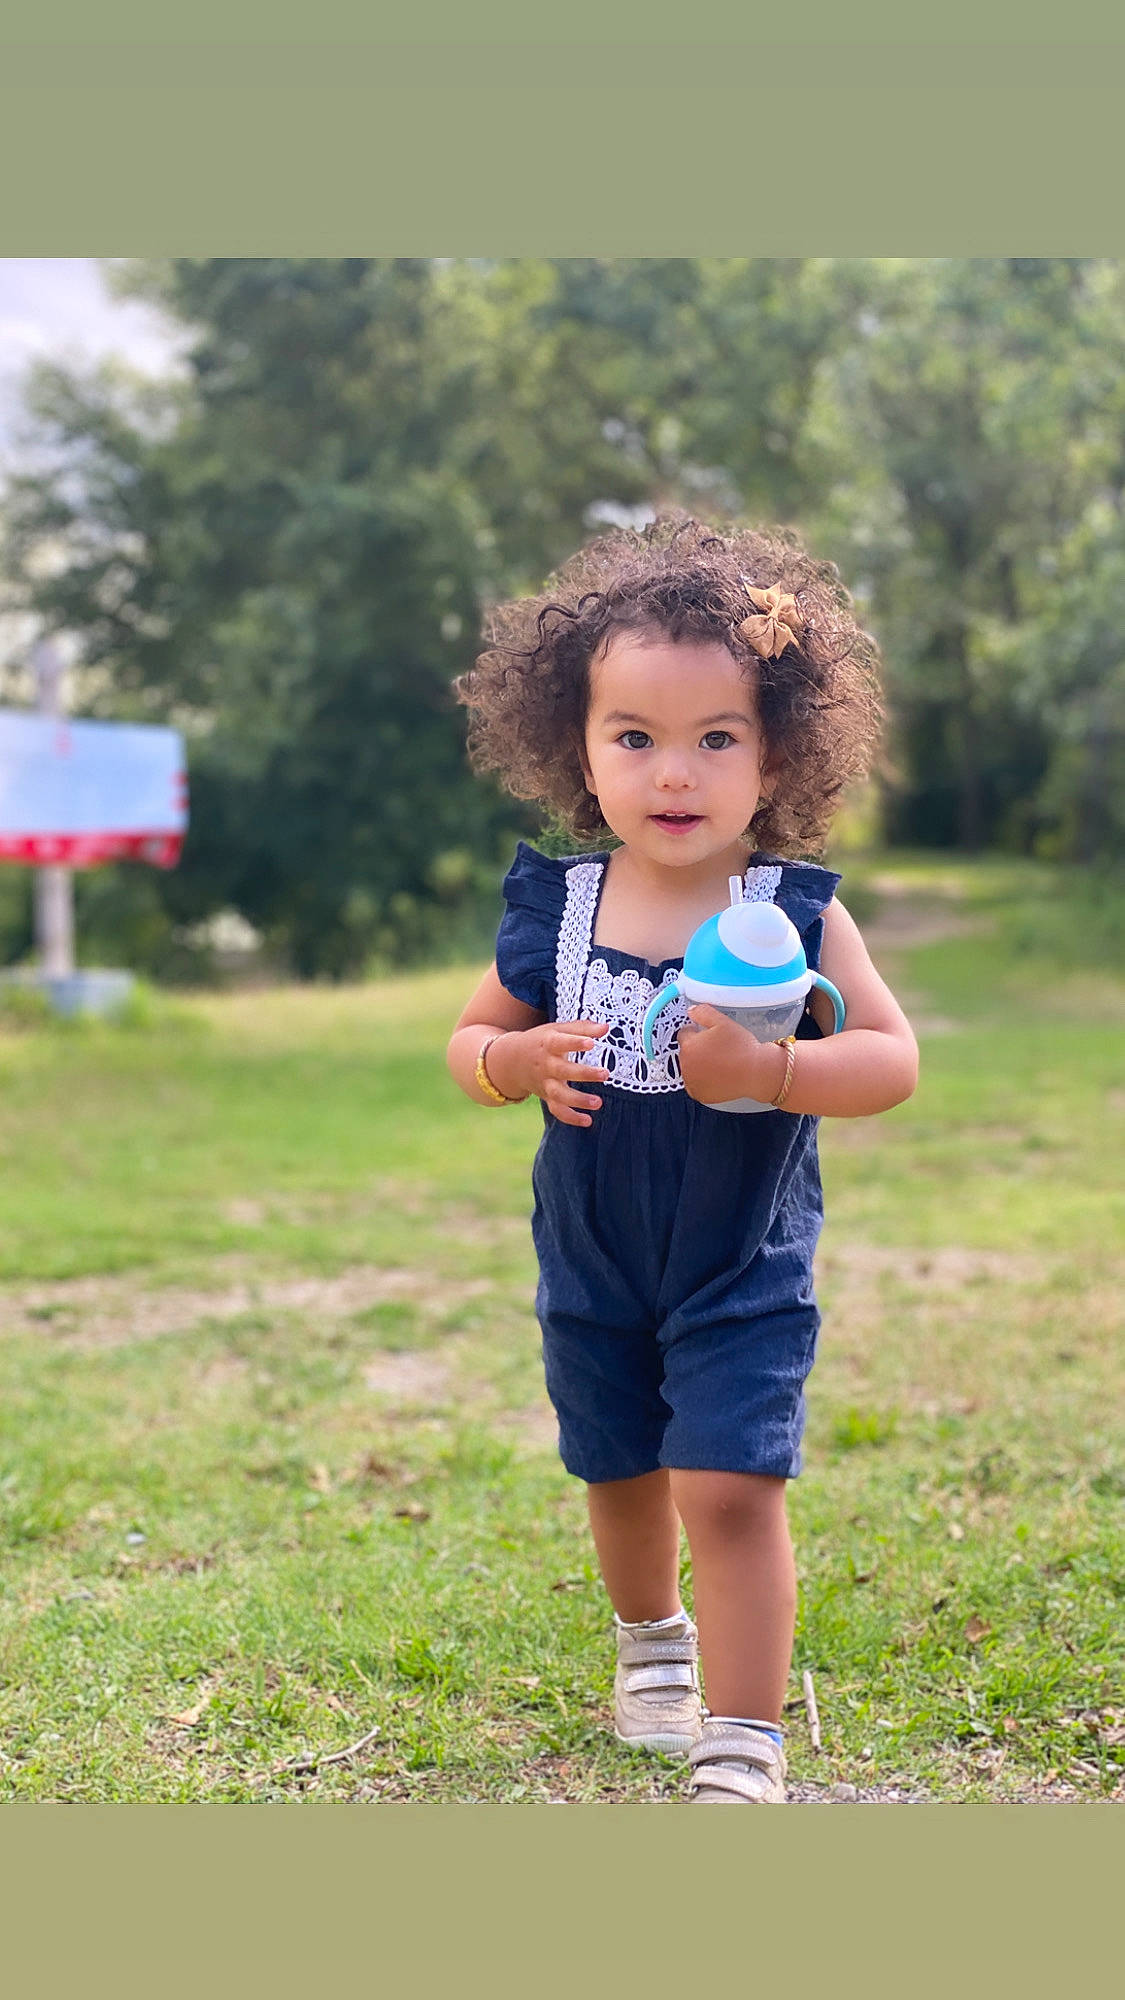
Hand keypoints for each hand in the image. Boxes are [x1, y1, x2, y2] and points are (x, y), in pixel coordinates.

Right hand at [487, 1020, 610, 1128]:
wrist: (511, 1061)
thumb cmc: (542, 1041)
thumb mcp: (558, 1029)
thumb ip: (582, 1028)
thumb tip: (606, 1028)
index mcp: (548, 1044)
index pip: (561, 1042)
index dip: (576, 1043)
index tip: (592, 1043)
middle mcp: (546, 1065)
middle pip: (563, 1070)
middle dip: (584, 1073)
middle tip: (605, 1074)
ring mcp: (545, 1083)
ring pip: (559, 1095)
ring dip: (578, 1100)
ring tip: (598, 1102)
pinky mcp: (547, 1097)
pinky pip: (557, 1110)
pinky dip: (571, 1117)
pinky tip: (588, 1121)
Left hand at [677, 1004, 782, 1106]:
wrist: (757, 1072)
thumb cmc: (742, 1048)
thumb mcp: (723, 1022)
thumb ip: (703, 1012)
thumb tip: (691, 1011)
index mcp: (688, 1046)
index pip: (683, 1033)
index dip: (695, 1031)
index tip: (706, 1034)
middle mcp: (686, 1066)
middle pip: (686, 1051)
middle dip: (697, 1048)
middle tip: (717, 1048)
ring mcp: (692, 1082)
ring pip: (690, 1068)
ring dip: (698, 1064)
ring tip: (719, 1061)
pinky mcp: (700, 1095)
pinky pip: (696, 1085)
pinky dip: (702, 1080)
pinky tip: (717, 1074)